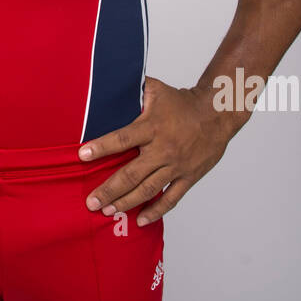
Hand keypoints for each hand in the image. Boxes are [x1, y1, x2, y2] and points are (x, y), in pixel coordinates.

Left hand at [79, 74, 242, 224]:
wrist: (218, 114)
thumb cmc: (183, 102)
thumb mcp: (157, 90)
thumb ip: (134, 89)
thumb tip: (111, 79)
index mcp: (152, 127)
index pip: (122, 138)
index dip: (102, 147)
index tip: (82, 156)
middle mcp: (163, 149)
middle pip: (132, 174)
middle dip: (109, 189)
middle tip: (90, 202)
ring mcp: (176, 166)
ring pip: (148, 190)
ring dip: (126, 202)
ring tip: (107, 211)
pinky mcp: (188, 177)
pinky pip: (171, 199)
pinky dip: (155, 212)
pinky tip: (140, 221)